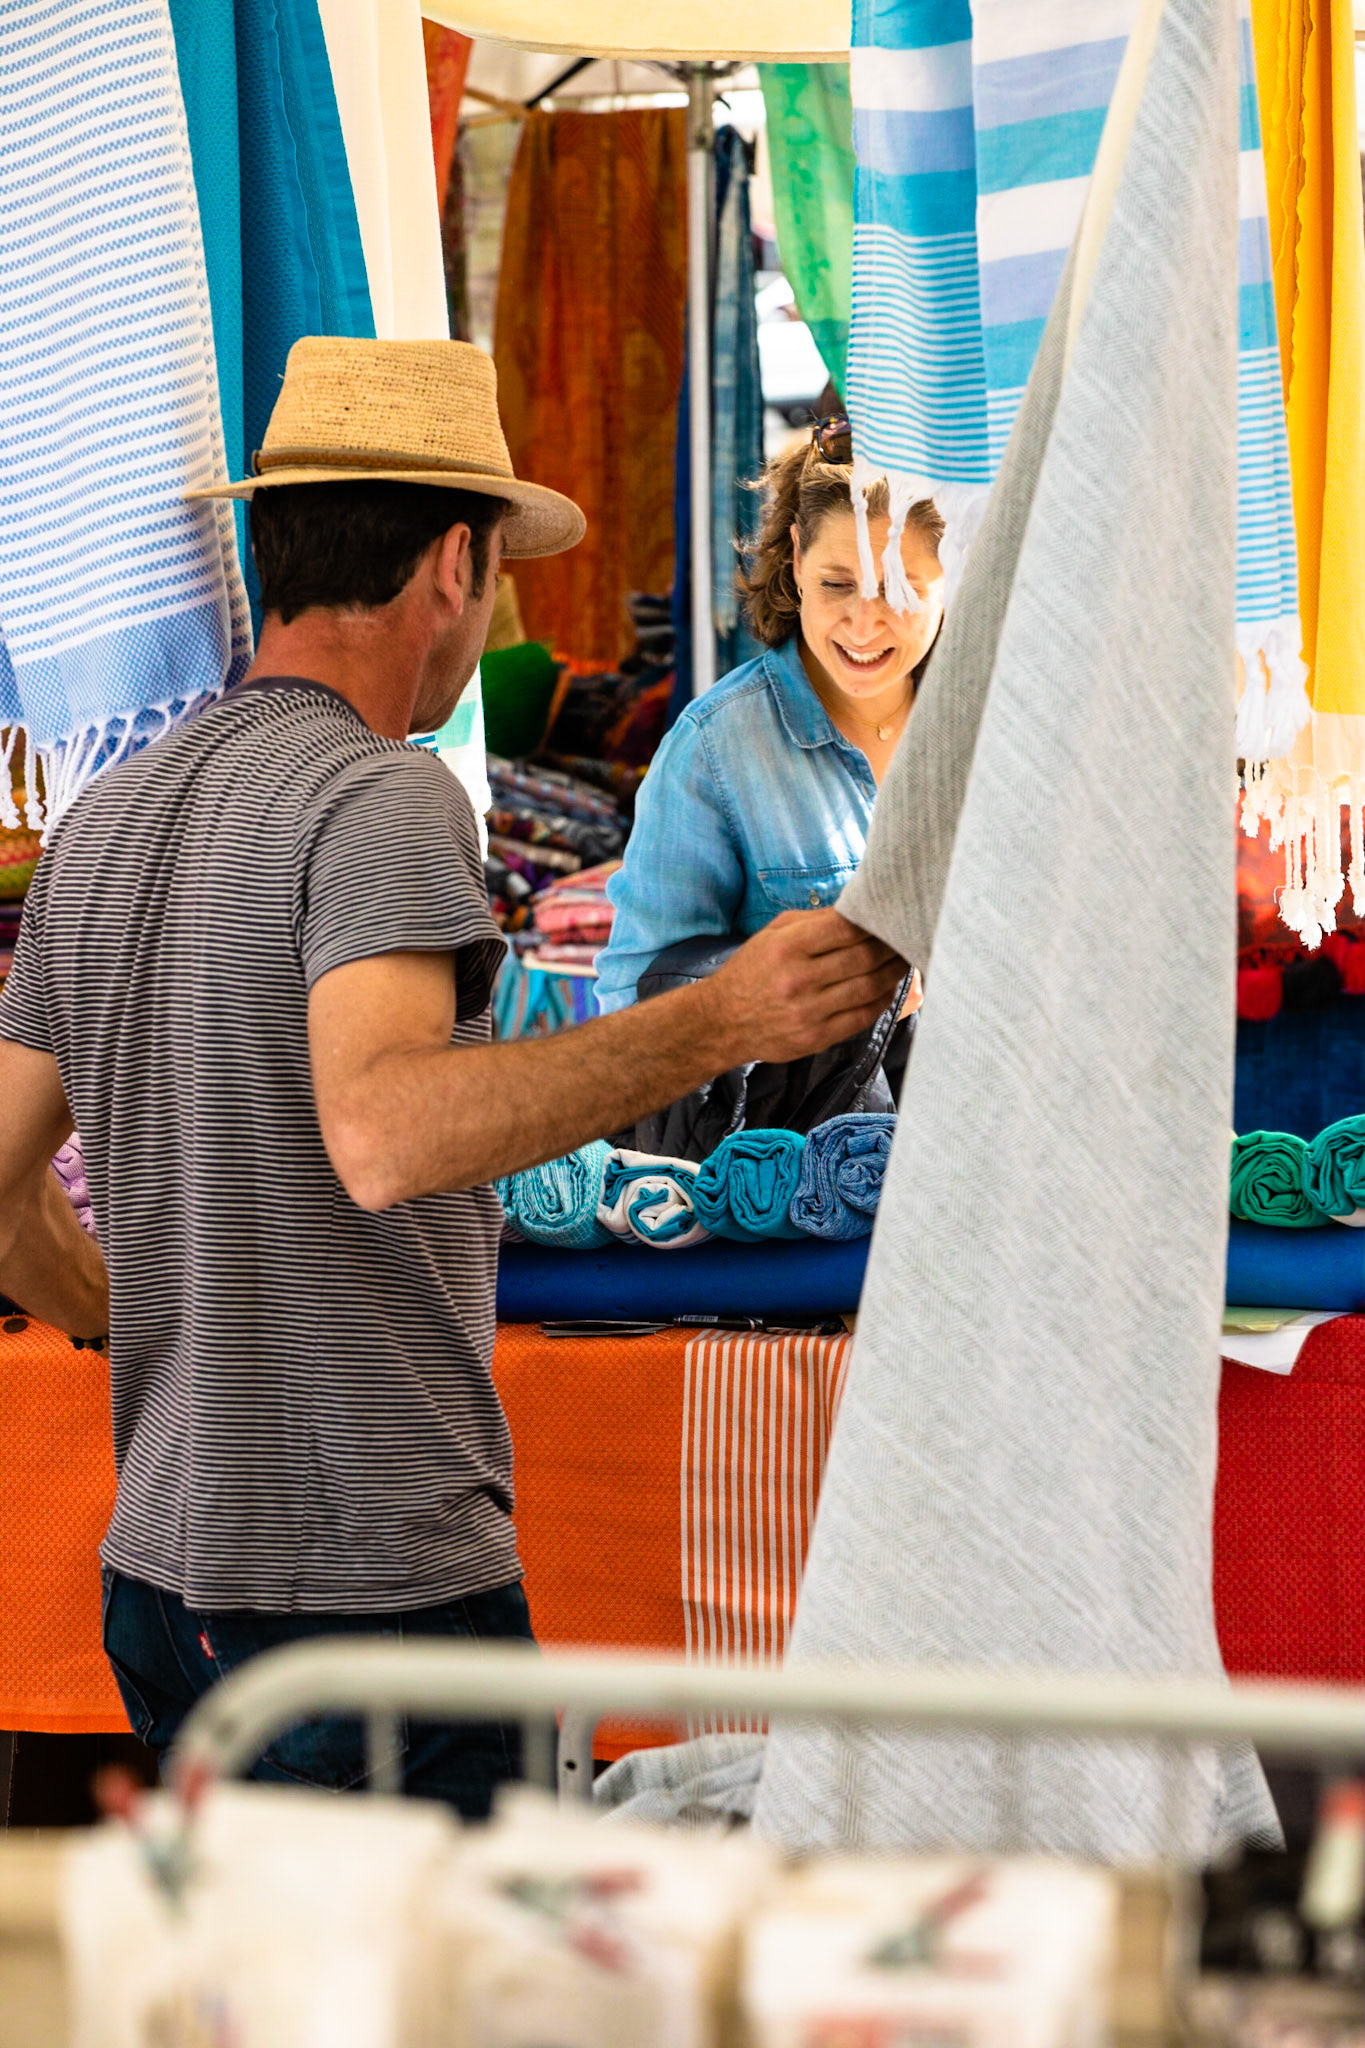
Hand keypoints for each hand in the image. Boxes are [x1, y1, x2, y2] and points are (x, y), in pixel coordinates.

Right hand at [703, 909, 908, 1066]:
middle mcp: (799, 979)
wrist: (723, 1021)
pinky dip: (882, 1000)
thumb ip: (815, 921)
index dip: (874, 921)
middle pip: (864, 958)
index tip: (889, 916)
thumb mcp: (773, 933)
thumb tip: (858, 912)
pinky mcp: (817, 1037)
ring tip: (904, 959)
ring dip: (894, 972)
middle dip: (891, 946)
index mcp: (788, 946)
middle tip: (907, 937)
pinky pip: (863, 1016)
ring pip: (869, 987)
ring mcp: (809, 1011)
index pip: (847, 928)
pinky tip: (888, 987)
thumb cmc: (751, 971)